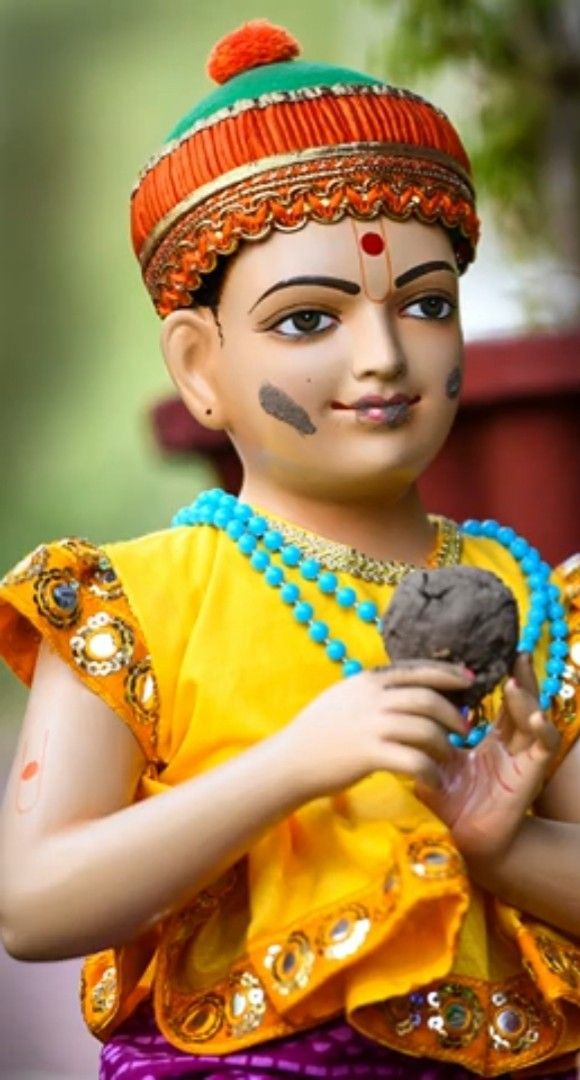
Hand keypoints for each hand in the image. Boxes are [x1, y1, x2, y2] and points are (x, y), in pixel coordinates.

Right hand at [277, 663, 472, 800]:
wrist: (291, 760)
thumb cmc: (318, 731)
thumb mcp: (344, 696)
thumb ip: (374, 690)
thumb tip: (406, 689)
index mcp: (368, 680)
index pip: (418, 670)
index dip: (448, 673)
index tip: (469, 679)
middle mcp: (373, 698)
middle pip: (428, 699)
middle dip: (454, 713)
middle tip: (465, 728)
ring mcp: (372, 725)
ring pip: (426, 730)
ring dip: (445, 745)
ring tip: (450, 758)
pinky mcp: (371, 754)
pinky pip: (415, 761)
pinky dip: (431, 773)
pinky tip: (435, 782)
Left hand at [419, 655, 560, 862]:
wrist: (467, 841)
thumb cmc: (453, 805)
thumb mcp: (435, 767)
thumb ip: (421, 745)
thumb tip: (393, 721)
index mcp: (491, 741)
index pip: (499, 704)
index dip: (498, 682)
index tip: (492, 658)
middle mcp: (511, 746)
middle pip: (521, 705)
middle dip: (522, 680)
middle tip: (517, 654)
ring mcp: (523, 758)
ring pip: (533, 720)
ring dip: (528, 700)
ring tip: (515, 684)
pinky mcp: (531, 775)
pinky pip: (543, 748)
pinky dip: (542, 731)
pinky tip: (534, 718)